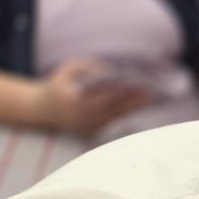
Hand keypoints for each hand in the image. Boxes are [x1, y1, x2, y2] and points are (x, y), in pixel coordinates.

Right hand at [33, 58, 150, 134]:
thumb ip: (91, 67)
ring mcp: (90, 126)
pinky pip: (117, 122)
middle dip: (136, 100)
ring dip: (137, 108)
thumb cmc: (59, 82)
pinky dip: (130, 113)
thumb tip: (116, 72)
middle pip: (116, 108)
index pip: (106, 96)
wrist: (43, 109)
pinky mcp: (95, 132)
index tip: (140, 83)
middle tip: (156, 91)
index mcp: (75, 101)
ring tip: (155, 98)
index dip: (124, 90)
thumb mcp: (71, 68)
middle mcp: (84, 117)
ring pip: (119, 117)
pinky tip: (145, 106)